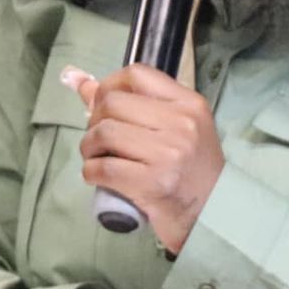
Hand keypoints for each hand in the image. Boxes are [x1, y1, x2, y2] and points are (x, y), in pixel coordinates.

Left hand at [64, 63, 223, 255]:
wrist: (213, 214)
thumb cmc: (190, 170)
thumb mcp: (175, 128)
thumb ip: (131, 102)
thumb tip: (75, 78)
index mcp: (189, 104)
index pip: (137, 74)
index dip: (108, 85)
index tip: (102, 104)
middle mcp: (181, 124)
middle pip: (113, 103)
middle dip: (93, 120)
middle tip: (98, 139)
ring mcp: (168, 154)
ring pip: (104, 133)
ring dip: (88, 146)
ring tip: (96, 156)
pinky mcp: (153, 183)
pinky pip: (103, 167)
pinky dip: (90, 171)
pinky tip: (97, 175)